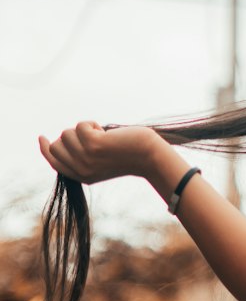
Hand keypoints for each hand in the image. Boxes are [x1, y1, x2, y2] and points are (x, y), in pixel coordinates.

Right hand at [39, 122, 166, 184]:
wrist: (148, 157)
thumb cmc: (128, 154)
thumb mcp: (101, 161)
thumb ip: (82, 156)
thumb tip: (61, 140)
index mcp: (82, 177)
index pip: (54, 162)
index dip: (45, 149)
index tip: (42, 137)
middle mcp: (81, 170)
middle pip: (56, 146)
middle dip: (71, 135)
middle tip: (90, 136)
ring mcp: (86, 158)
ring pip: (67, 133)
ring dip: (84, 129)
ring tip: (103, 135)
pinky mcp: (93, 145)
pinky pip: (80, 125)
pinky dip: (92, 123)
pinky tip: (106, 132)